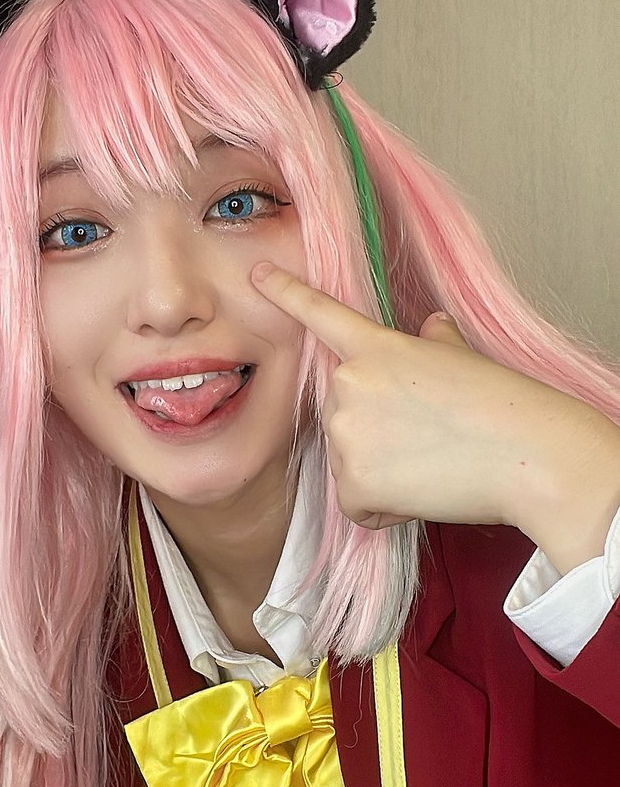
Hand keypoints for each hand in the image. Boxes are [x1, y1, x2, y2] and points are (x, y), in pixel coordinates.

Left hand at [251, 262, 619, 572]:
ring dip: (381, 473)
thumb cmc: (506, 405)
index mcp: (376, 348)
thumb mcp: (464, 358)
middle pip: (341, 415)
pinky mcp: (352, 483)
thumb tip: (434, 325)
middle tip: (428, 440)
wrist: (528, 454)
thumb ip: (435, 343)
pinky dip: (385, 508)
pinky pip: (356, 504)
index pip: (320, 315)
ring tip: (431, 465)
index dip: (286, 293)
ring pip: (348, 462)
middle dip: (375, 433)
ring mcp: (346, 433)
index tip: (257, 277)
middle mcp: (348, 385)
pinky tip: (422, 493)